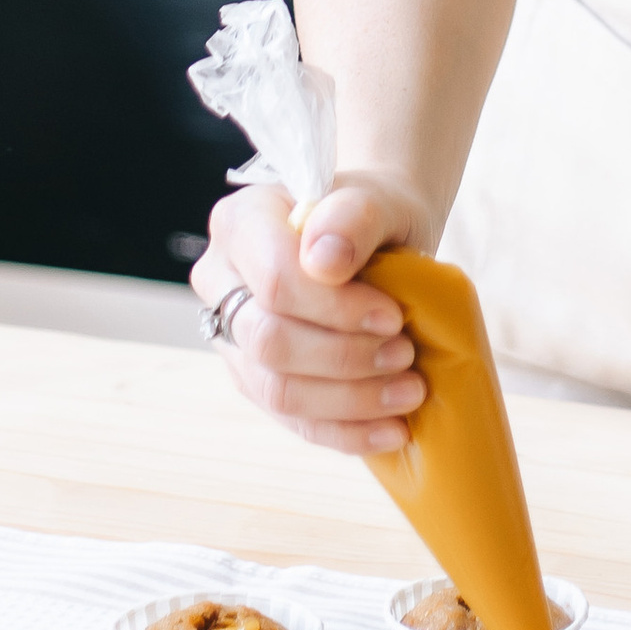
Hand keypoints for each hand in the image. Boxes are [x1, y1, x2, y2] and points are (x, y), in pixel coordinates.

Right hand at [191, 173, 431, 455]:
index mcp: (239, 223)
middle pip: (268, 341)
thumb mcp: (377, 198)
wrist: (374, 238)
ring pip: (276, 391)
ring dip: (350, 401)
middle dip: (344, 358)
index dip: (335, 309)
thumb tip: (324, 260)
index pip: (274, 281)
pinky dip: (346, 430)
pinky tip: (392, 429)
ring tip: (410, 391)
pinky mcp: (254, 380)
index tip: (393, 317)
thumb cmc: (370, 216)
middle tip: (406, 355)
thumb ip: (353, 215)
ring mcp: (232, 337)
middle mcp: (220, 281)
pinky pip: (292, 421)